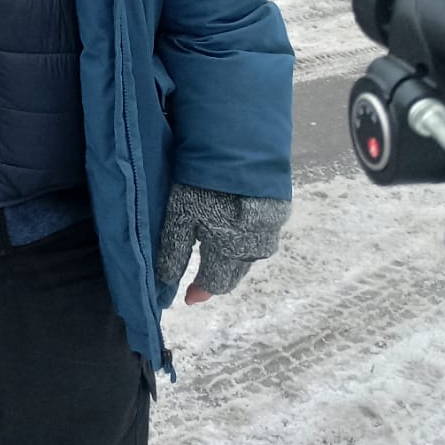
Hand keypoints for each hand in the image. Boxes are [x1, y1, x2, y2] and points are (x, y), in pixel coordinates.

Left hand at [158, 184, 289, 300]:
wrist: (243, 147)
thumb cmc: (205, 183)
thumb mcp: (181, 216)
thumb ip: (174, 252)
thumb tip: (165, 286)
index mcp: (229, 251)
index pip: (216, 282)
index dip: (201, 291)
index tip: (189, 297)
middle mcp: (254, 247)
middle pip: (235, 271)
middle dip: (219, 275)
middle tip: (203, 274)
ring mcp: (270, 227)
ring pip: (251, 253)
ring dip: (235, 255)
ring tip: (219, 247)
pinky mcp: (279, 207)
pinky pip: (262, 232)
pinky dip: (248, 234)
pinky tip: (238, 224)